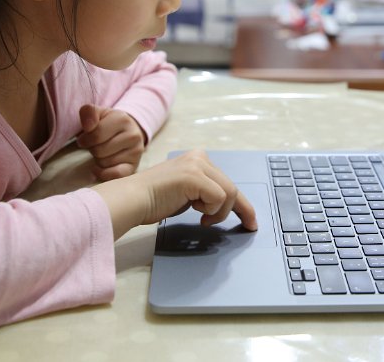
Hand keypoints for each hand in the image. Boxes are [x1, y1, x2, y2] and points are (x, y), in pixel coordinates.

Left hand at [75, 104, 145, 180]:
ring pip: (104, 163)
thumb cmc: (108, 123)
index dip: (84, 139)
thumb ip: (89, 113)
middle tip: (95, 145)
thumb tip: (88, 126)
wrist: (128, 131)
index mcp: (122, 119)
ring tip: (102, 152)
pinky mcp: (134, 166)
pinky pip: (115, 175)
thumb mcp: (98, 113)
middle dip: (92, 149)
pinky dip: (103, 173)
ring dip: (98, 159)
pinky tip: (99, 168)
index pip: (96, 135)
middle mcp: (133, 135)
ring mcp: (136, 152)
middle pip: (99, 151)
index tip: (84, 139)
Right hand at [93, 149, 257, 238]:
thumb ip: (203, 192)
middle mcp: (199, 157)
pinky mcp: (194, 176)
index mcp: (197, 158)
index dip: (243, 203)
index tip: (251, 220)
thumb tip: (222, 204)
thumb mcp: (185, 192)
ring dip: (219, 213)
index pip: (227, 181)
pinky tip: (196, 213)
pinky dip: (211, 211)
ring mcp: (197, 165)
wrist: (133, 200)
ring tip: (202, 219)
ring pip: (229, 193)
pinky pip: (219, 198)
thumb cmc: (154, 200)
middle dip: (240, 210)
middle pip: (232, 187)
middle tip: (248, 226)